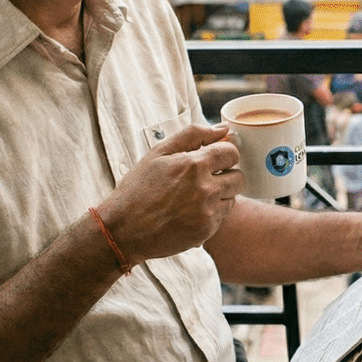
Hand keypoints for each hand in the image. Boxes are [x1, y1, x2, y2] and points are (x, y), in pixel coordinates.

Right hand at [94, 123, 243, 264]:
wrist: (122, 230)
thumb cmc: (138, 188)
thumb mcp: (159, 153)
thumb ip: (193, 135)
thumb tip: (224, 129)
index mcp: (194, 165)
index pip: (232, 153)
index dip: (224, 154)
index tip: (215, 159)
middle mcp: (205, 189)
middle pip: (239, 177)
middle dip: (227, 175)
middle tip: (206, 178)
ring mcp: (207, 213)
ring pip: (233, 198)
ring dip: (221, 195)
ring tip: (194, 196)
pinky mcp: (206, 231)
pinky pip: (222, 217)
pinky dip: (211, 213)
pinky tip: (189, 212)